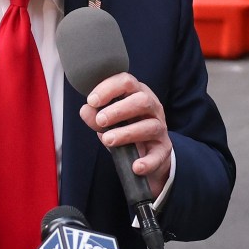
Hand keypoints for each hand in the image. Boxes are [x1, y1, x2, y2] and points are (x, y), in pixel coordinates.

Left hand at [81, 71, 172, 194]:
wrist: (147, 153)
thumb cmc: (126, 128)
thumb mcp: (109, 122)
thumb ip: (96, 116)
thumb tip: (85, 110)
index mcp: (137, 94)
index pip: (126, 82)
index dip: (108, 88)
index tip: (92, 100)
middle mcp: (152, 108)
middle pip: (142, 100)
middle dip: (119, 110)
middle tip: (100, 120)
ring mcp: (160, 129)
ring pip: (149, 126)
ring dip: (127, 133)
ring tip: (108, 140)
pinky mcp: (163, 150)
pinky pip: (158, 155)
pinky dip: (147, 162)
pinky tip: (136, 166)